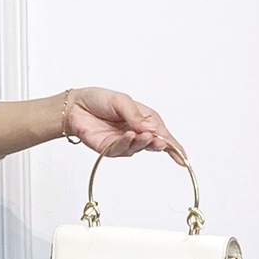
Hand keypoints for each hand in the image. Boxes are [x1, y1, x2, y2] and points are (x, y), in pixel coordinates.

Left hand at [66, 87, 185, 164]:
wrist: (74, 106)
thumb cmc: (97, 100)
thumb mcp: (121, 101)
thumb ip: (135, 115)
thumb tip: (149, 128)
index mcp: (144, 119)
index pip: (164, 135)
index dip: (175, 147)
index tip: (184, 158)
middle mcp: (136, 133)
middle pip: (154, 144)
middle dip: (159, 144)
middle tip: (159, 140)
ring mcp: (123, 142)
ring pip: (139, 148)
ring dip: (142, 142)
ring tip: (141, 134)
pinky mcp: (109, 148)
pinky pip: (121, 149)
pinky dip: (127, 143)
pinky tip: (128, 135)